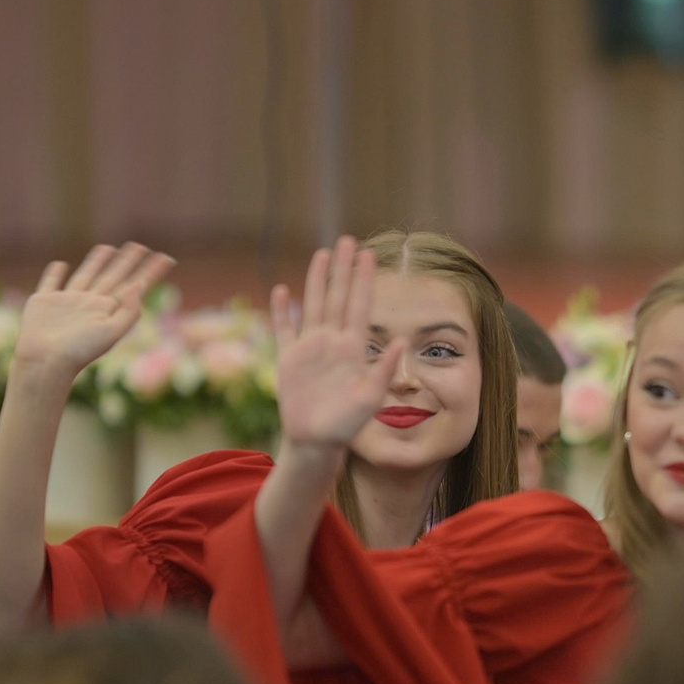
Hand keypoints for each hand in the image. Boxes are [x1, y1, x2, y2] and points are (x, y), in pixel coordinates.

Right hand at [13, 244, 175, 383]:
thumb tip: (141, 284)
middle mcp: (89, 304)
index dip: (150, 271)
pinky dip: (54, 273)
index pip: (133, 285)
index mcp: (108, 310)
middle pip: (113, 276)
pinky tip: (60, 264)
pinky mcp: (43, 302)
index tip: (166, 257)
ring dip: (97, 262)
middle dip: (127, 262)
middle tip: (140, 246)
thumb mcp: (111, 333)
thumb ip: (129, 311)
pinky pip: (51, 282)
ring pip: (86, 275)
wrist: (44, 362)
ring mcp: (67, 302)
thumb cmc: (78, 351)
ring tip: (109, 248)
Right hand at [270, 239, 402, 451]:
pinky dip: (283, 311)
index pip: (359, 305)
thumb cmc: (347, 424)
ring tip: (322, 254)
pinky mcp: (289, 359)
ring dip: (317, 280)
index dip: (363, 280)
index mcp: (353, 348)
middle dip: (342, 270)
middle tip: (347, 241)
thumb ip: (384, 368)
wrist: (317, 443)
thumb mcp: (371, 397)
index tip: (369, 254)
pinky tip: (282, 290)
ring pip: (314, 305)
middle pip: (337, 297)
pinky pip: (285, 329)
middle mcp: (333, 342)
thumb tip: (401, 341)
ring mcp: (310, 348)